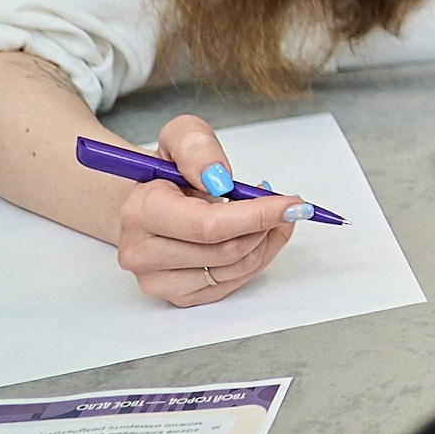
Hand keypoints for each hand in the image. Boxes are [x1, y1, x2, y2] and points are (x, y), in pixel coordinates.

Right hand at [112, 115, 306, 306]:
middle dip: (266, 225)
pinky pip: (233, 283)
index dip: (257, 215)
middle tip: (283, 204)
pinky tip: (256, 234)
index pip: (209, 225)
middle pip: (227, 251)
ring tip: (267, 214)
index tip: (292, 203)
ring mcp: (158, 280)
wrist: (148, 204)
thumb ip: (196, 146)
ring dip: (266, 240)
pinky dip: (257, 256)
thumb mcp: (180, 137)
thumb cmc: (168, 172)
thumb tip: (219, 177)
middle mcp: (142, 253)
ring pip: (236, 269)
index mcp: (141, 212)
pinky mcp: (178, 296)